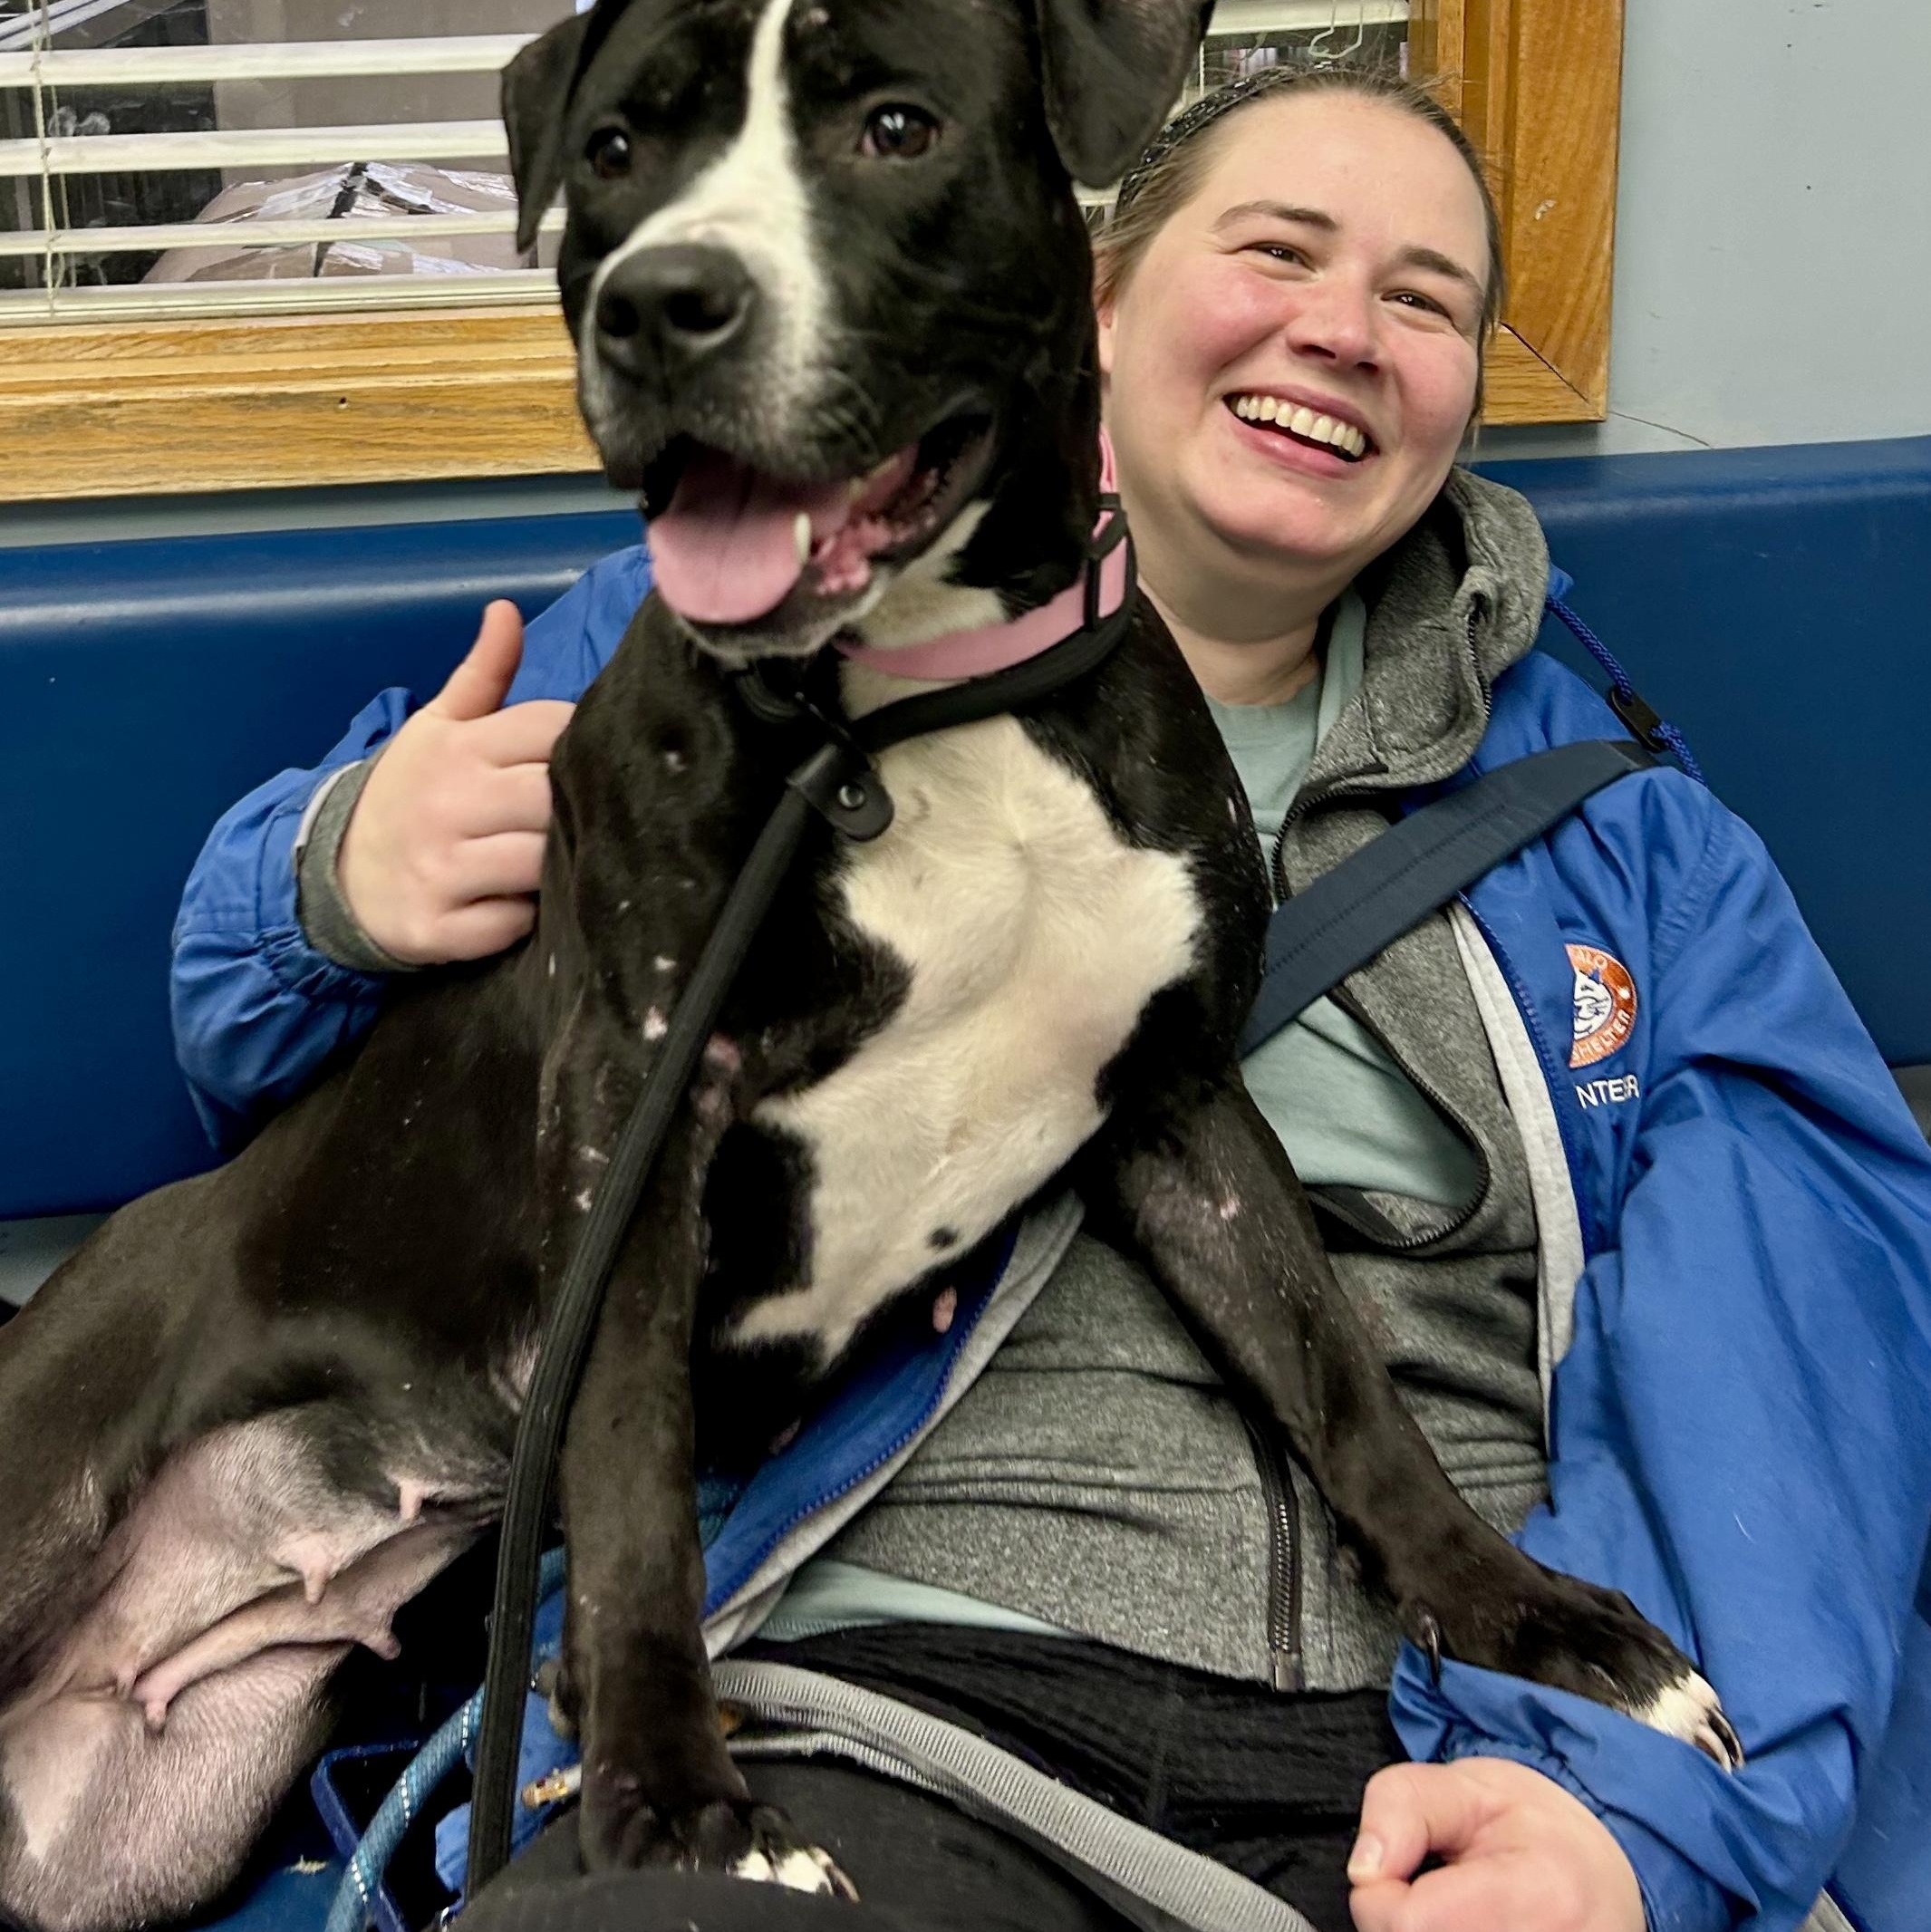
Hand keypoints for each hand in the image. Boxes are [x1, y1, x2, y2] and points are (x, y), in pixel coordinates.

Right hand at [337, 601, 574, 964]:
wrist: (336, 875)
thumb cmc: (411, 793)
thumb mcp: (438, 727)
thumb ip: (483, 672)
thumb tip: (507, 609)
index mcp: (456, 748)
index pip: (552, 730)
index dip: (582, 744)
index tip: (584, 760)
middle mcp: (447, 805)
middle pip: (553, 798)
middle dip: (581, 808)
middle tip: (588, 817)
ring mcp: (440, 870)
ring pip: (540, 862)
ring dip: (562, 866)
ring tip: (562, 861)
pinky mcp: (439, 929)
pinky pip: (515, 924)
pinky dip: (528, 920)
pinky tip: (521, 905)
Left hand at [1349, 1758, 1642, 1931]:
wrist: (1600, 1878)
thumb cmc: (1533, 1828)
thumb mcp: (1464, 1786)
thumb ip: (1401, 1806)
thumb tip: (1364, 1870)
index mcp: (1542, 1893)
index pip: (1409, 1924)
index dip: (1380, 1894)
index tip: (1400, 1870)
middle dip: (1402, 1924)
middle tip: (1433, 1892)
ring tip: (1454, 1914)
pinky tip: (1465, 1931)